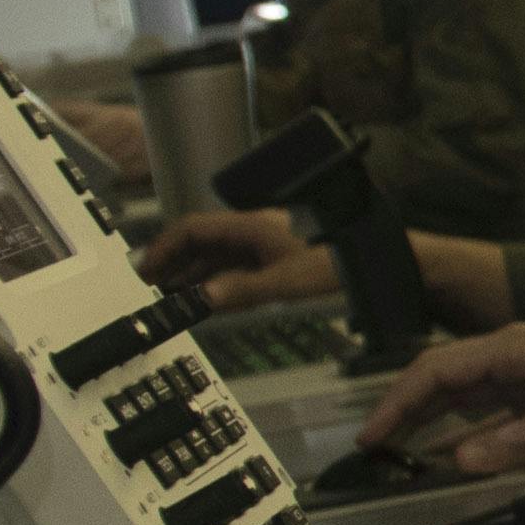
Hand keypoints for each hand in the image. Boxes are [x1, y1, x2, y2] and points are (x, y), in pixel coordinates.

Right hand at [141, 207, 326, 306]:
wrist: (379, 256)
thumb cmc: (339, 260)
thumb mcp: (286, 281)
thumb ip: (242, 291)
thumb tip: (203, 299)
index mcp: (251, 225)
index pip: (193, 228)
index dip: (164, 248)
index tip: (145, 270)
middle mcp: (254, 230)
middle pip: (201, 242)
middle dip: (173, 264)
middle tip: (150, 289)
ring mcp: (266, 243)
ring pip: (219, 256)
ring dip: (194, 275)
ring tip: (172, 299)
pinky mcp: (277, 256)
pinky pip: (237, 266)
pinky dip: (219, 281)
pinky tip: (211, 298)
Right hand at [357, 323, 524, 478]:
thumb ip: (515, 439)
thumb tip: (457, 460)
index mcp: (514, 346)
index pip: (437, 369)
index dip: (399, 400)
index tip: (373, 434)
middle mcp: (513, 353)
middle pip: (441, 379)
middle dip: (404, 409)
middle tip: (371, 447)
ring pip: (461, 395)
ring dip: (428, 420)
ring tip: (395, 451)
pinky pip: (486, 410)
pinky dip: (462, 430)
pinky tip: (447, 453)